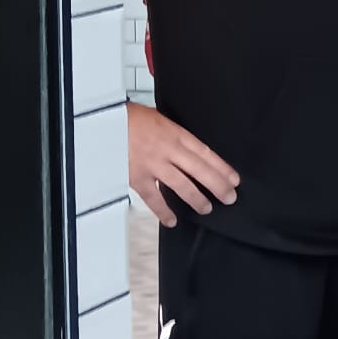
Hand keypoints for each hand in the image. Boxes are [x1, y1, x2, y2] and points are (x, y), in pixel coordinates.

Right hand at [126, 101, 238, 227]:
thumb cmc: (130, 117)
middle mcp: (168, 149)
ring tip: (207, 208)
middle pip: (200, 170)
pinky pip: (153, 197)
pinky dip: (163, 210)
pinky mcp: (136, 177)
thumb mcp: (159, 119)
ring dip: (196, 198)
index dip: (222, 168)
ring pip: (181, 185)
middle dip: (217, 185)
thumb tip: (189, 149)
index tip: (234, 179)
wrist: (103, 120)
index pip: (205, 152)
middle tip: (229, 197)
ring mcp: (153, 164)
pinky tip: (172, 220)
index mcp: (176, 133)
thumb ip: (175, 135)